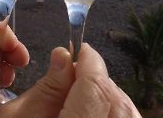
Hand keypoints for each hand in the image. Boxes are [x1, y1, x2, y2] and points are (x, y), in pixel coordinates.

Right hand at [0, 43, 140, 117]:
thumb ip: (45, 89)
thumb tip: (63, 56)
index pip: (95, 90)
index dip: (90, 63)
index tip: (80, 50)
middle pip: (118, 104)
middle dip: (100, 80)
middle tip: (77, 72)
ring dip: (111, 98)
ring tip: (85, 93)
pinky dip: (118, 116)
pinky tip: (97, 112)